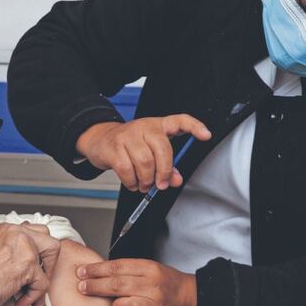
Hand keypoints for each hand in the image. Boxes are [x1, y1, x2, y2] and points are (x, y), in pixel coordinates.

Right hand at [0, 222, 60, 305]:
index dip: (38, 253)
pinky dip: (34, 297)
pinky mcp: (28, 264)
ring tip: (30, 291)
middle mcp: (16, 232)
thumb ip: (8, 250)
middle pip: (50, 241)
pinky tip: (19, 302)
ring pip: (53, 259)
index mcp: (6, 229)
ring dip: (44, 278)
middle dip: (49, 262)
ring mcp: (23, 246)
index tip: (33, 268)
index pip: (36, 232)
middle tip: (37, 279)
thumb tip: (24, 258)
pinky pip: (43, 284)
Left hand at [75, 259, 196, 305]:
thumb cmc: (162, 283)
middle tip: (81, 287)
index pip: (117, 267)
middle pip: (118, 285)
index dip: (96, 270)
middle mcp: (153, 286)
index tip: (81, 272)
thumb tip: (91, 272)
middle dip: (95, 286)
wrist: (187, 299)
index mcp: (149, 269)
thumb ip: (123, 270)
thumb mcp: (146, 269)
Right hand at [76, 115, 210, 192]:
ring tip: (144, 184)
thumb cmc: (130, 146)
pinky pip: (126, 170)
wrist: (99, 139)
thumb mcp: (151, 151)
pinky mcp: (113, 147)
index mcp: (158, 125)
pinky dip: (131, 182)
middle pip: (162, 149)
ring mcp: (127, 135)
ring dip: (146, 180)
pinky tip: (132, 183)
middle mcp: (144, 126)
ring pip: (144, 162)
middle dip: (164, 172)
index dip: (195, 127)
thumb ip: (167, 165)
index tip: (206, 136)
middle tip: (161, 184)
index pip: (180, 120)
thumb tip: (176, 180)